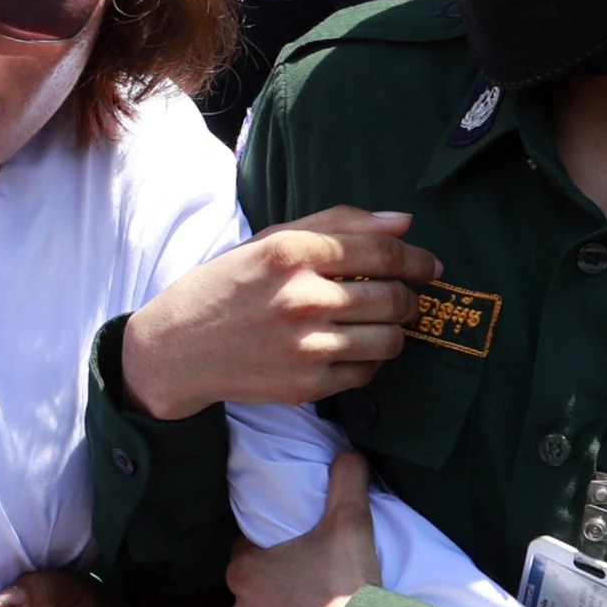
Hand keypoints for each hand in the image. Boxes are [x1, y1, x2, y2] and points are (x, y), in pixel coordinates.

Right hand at [119, 208, 442, 414]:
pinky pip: (366, 372)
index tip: (431, 265)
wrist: (175, 350)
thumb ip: (336, 224)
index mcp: (290, 253)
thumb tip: (403, 222)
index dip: (417, 258)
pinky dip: (369, 360)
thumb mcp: (268, 242)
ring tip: (379, 325)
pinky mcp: (305, 385)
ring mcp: (304, 345)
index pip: (381, 251)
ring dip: (395, 331)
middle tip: (405, 298)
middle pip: (393, 297)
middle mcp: (300, 298)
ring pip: (389, 339)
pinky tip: (349, 349)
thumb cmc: (224, 288)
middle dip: (410, 297)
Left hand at [224, 450, 378, 606]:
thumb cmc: (345, 588)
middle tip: (315, 588)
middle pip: (256, 594)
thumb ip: (345, 482)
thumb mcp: (349, 524)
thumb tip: (349, 453)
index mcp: (245, 572)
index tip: (299, 553)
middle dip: (278, 591)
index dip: (272, 551)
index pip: (248, 552)